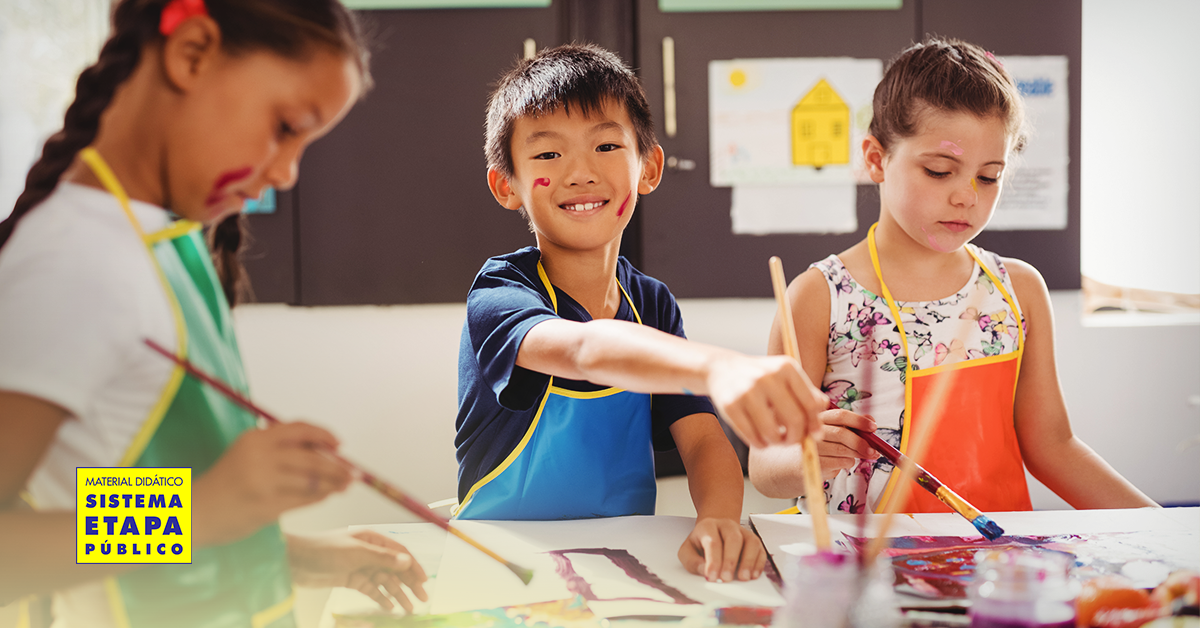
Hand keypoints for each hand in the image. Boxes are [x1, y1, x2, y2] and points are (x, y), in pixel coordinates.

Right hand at [192, 422, 351, 545]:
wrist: (196, 511)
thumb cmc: (227, 482)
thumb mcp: (247, 453)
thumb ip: (279, 448)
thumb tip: (324, 450)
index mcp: (256, 438)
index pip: (299, 429)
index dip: (323, 435)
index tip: (339, 444)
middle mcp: (260, 456)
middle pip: (311, 457)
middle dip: (337, 466)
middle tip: (351, 473)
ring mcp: (264, 482)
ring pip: (311, 480)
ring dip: (332, 484)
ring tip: (342, 486)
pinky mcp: (266, 505)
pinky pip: (303, 499)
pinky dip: (319, 497)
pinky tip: (324, 496)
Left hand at [288, 530, 428, 612]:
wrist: (294, 561)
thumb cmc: (324, 550)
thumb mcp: (357, 552)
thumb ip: (383, 558)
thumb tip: (407, 561)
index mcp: (372, 539)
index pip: (400, 552)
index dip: (413, 567)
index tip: (424, 582)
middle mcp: (368, 551)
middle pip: (394, 568)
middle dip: (408, 584)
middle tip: (422, 600)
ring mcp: (359, 566)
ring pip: (384, 581)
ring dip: (396, 594)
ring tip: (407, 610)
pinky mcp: (350, 579)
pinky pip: (370, 589)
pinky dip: (380, 597)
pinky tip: (389, 607)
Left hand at [677, 518, 766, 582]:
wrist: (715, 530)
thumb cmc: (700, 543)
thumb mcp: (687, 551)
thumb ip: (692, 562)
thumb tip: (705, 571)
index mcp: (708, 526)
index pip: (712, 542)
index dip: (713, 561)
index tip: (712, 577)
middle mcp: (727, 526)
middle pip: (733, 539)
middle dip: (730, 561)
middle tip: (726, 579)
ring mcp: (742, 531)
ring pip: (750, 542)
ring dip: (748, 562)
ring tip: (743, 578)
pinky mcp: (753, 540)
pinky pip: (760, 550)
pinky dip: (758, 563)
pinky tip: (753, 574)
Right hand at [705, 354, 826, 447]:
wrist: (722, 368)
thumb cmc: (760, 376)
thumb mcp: (784, 375)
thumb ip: (806, 391)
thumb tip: (823, 407)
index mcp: (785, 367)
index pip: (810, 404)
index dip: (815, 424)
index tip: (814, 436)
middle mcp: (767, 377)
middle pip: (794, 420)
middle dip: (796, 438)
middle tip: (791, 441)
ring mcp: (747, 391)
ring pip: (773, 433)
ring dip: (776, 443)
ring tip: (774, 439)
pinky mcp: (730, 405)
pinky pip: (752, 437)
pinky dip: (760, 444)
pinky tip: (760, 439)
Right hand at [814, 408, 880, 479]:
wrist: (798, 462)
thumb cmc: (821, 444)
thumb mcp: (835, 429)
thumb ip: (852, 423)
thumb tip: (871, 420)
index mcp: (819, 418)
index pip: (840, 415)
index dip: (859, 421)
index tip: (873, 427)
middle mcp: (813, 430)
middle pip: (842, 434)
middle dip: (861, 443)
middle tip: (873, 451)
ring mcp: (812, 448)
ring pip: (843, 450)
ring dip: (856, 454)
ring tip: (858, 455)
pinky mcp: (815, 463)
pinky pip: (840, 463)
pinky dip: (847, 463)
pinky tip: (842, 461)